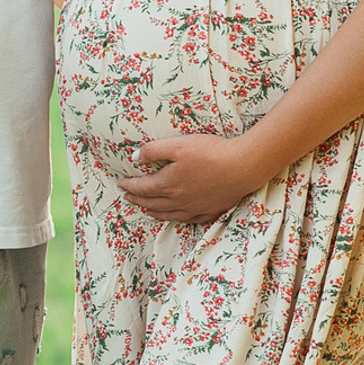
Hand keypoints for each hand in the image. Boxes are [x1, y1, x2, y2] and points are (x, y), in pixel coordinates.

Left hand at [119, 133, 263, 223]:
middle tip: (127, 198)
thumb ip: (153, 151)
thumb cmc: (210, 152)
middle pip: (152, 203)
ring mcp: (194, 208)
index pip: (142, 187)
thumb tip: (135, 158)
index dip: (130, 186)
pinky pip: (187, 219)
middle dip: (137, 200)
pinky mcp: (210, 210)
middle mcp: (178, 200)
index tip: (121, 184)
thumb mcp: (177, 144)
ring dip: (153, 212)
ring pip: (167, 214)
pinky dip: (175, 219)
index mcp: (167, 184)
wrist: (242, 167)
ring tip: (145, 210)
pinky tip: (174, 217)